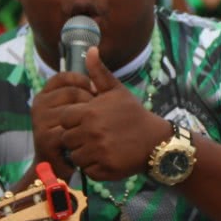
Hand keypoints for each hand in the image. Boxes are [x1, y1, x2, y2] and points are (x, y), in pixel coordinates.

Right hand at [31, 68, 93, 179]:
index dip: (84, 83)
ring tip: (97, 127)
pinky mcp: (46, 138)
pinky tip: (93, 138)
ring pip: (74, 110)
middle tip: (100, 114)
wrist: (58, 168)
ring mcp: (40, 121)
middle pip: (72, 92)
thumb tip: (95, 49)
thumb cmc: (72, 136)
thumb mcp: (78, 108)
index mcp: (44, 94)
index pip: (65, 76)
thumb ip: (86, 82)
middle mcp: (38, 105)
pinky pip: (72, 129)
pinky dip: (85, 134)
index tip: (96, 95)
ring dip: (90, 119)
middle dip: (90, 102)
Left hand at [59, 46, 170, 180]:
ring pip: (75, 157)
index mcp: (90, 112)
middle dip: (76, 139)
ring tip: (99, 148)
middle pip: (67, 140)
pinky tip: (106, 159)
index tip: (85, 122)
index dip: (72, 122)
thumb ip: (99, 73)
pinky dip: (94, 168)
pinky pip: (88, 171)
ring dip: (84, 154)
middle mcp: (92, 132)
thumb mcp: (117, 91)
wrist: (156, 141)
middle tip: (92, 137)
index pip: (64, 119)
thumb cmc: (133, 114)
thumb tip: (90, 50)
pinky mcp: (105, 169)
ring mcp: (98, 152)